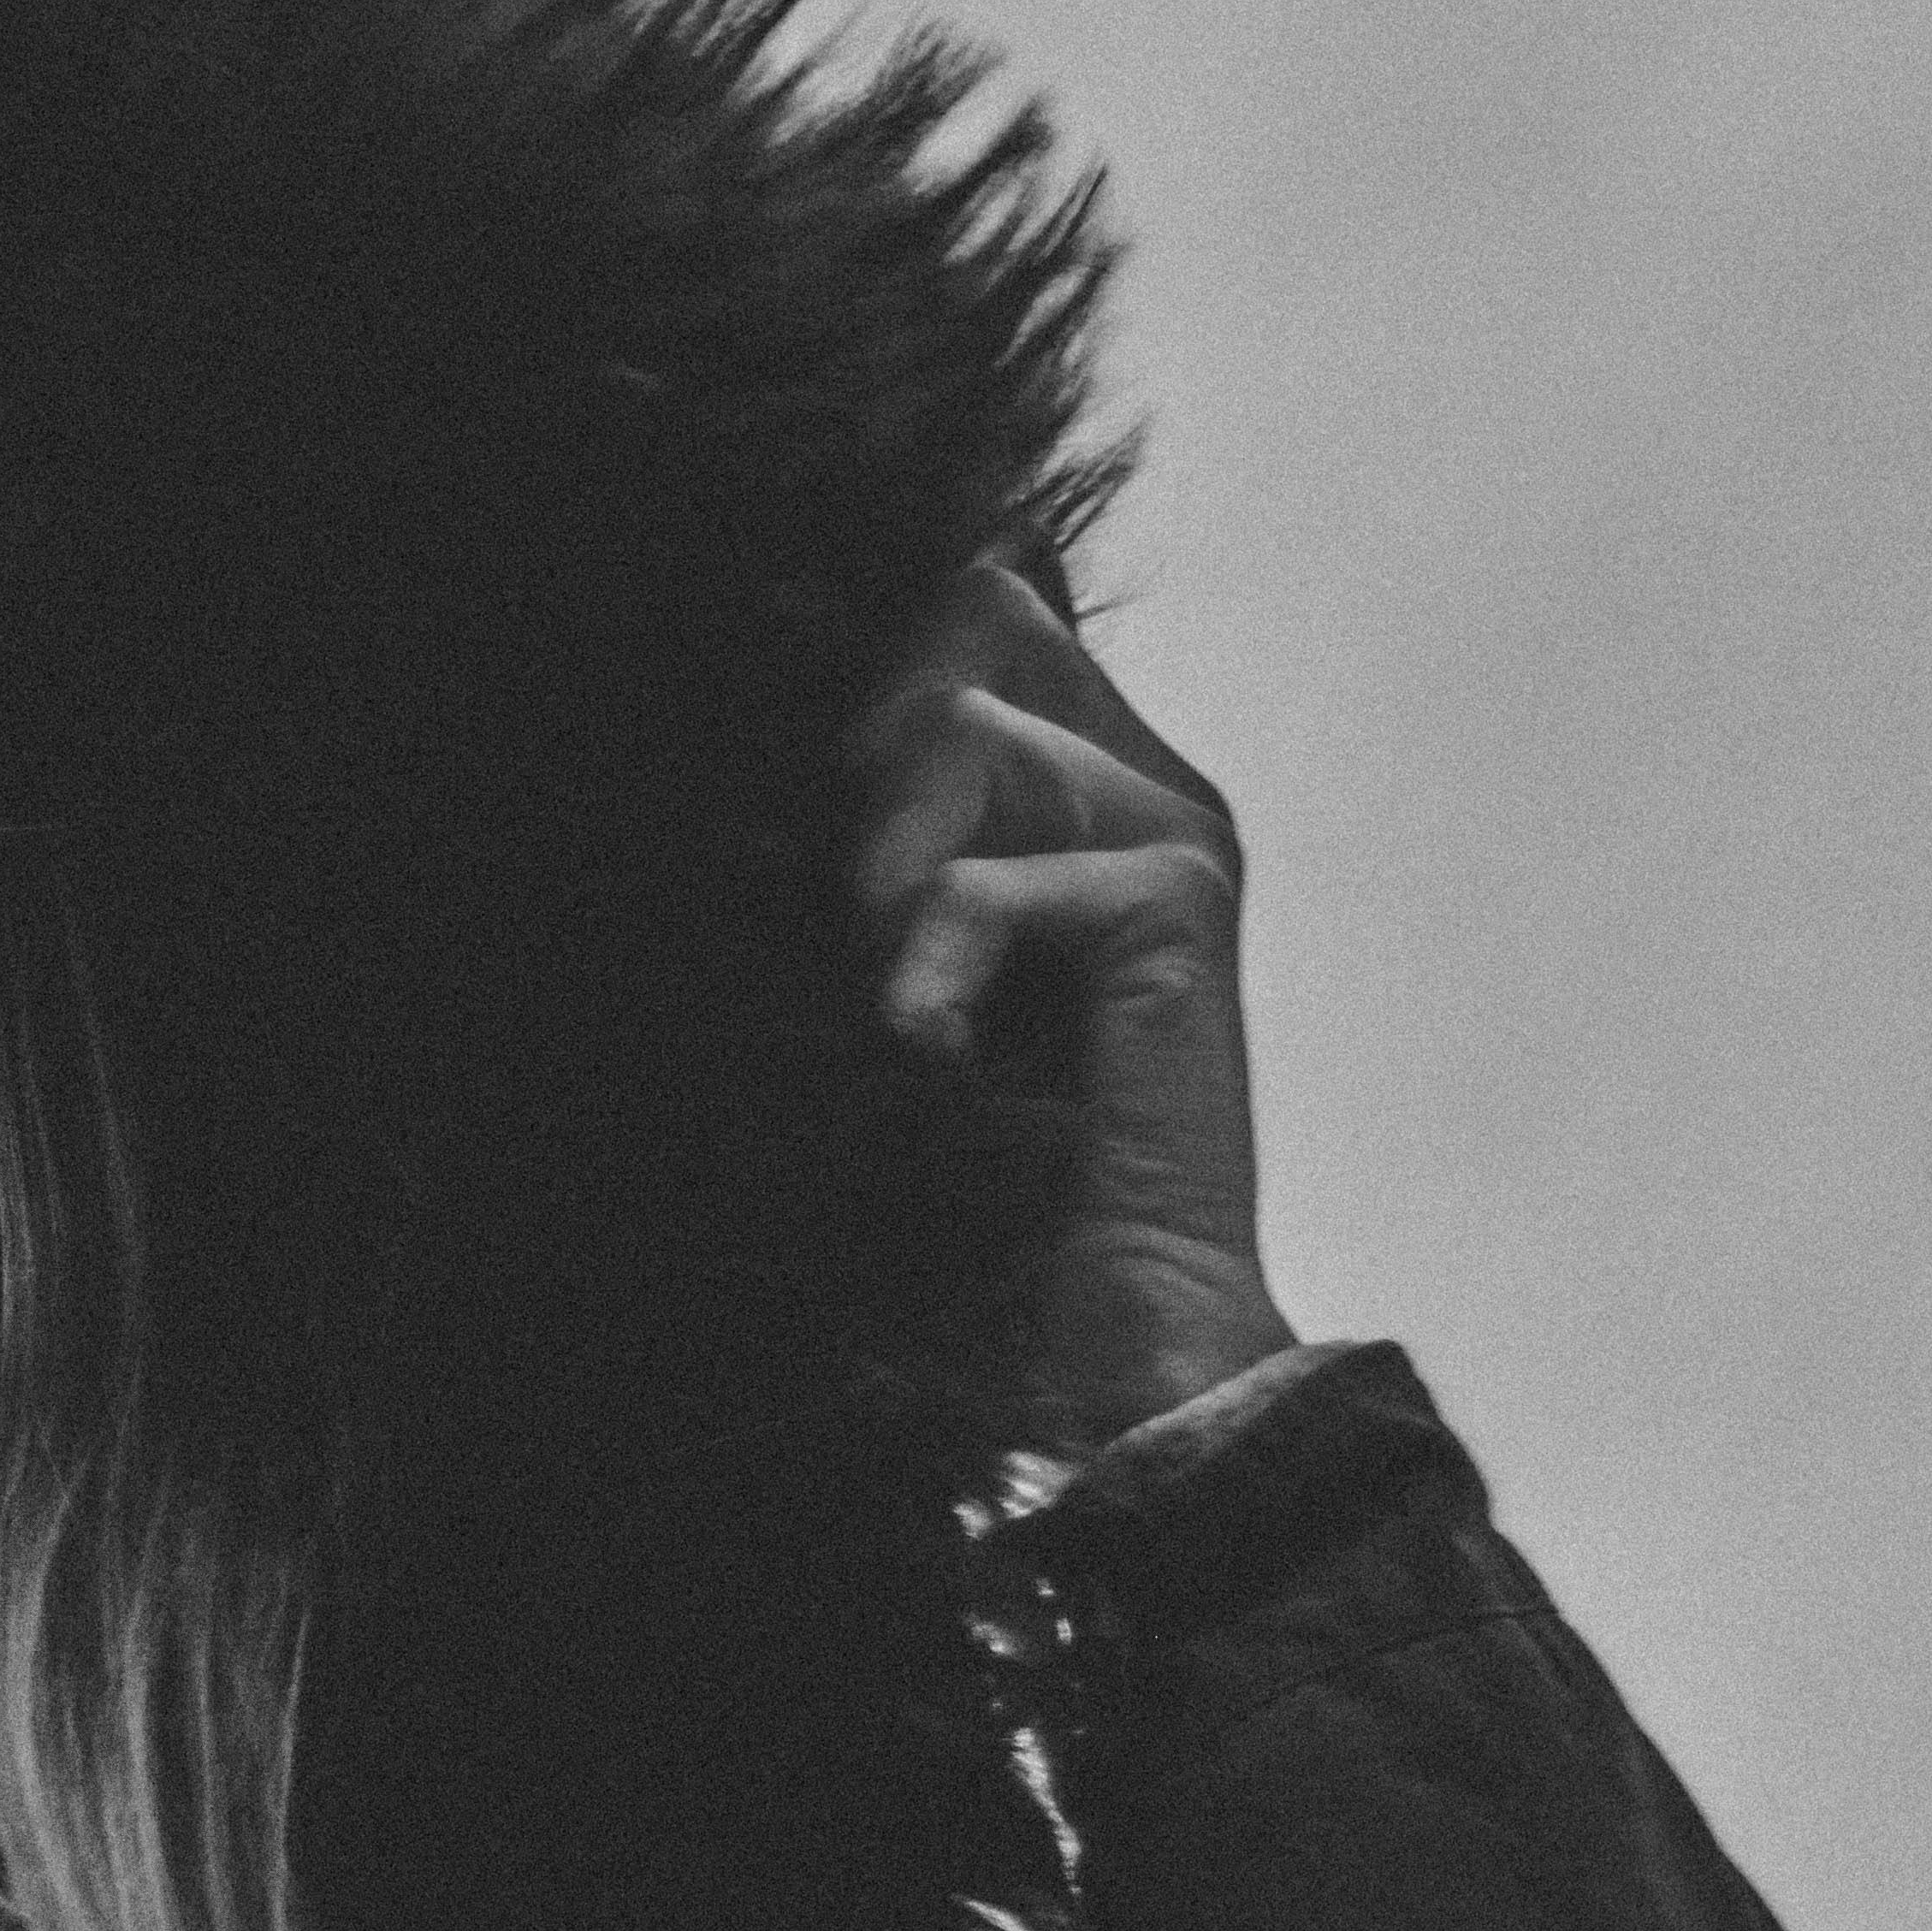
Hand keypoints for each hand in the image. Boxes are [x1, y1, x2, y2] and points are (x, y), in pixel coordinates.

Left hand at [846, 561, 1296, 1439]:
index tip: (810, 809)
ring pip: (955, 730)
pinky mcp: (1174, 895)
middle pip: (963, 618)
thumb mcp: (881, 966)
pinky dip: (925, 971)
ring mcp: (1168, 827)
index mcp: (1074, 780)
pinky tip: (927, 1053)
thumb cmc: (972, 1164)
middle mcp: (1136, 777)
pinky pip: (983, 874)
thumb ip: (861, 841)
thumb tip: (756, 726)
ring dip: (880, 873)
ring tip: (898, 1004)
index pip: (975, 605)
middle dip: (860, 751)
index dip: (868, 650)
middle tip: (854, 913)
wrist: (1102, 1325)